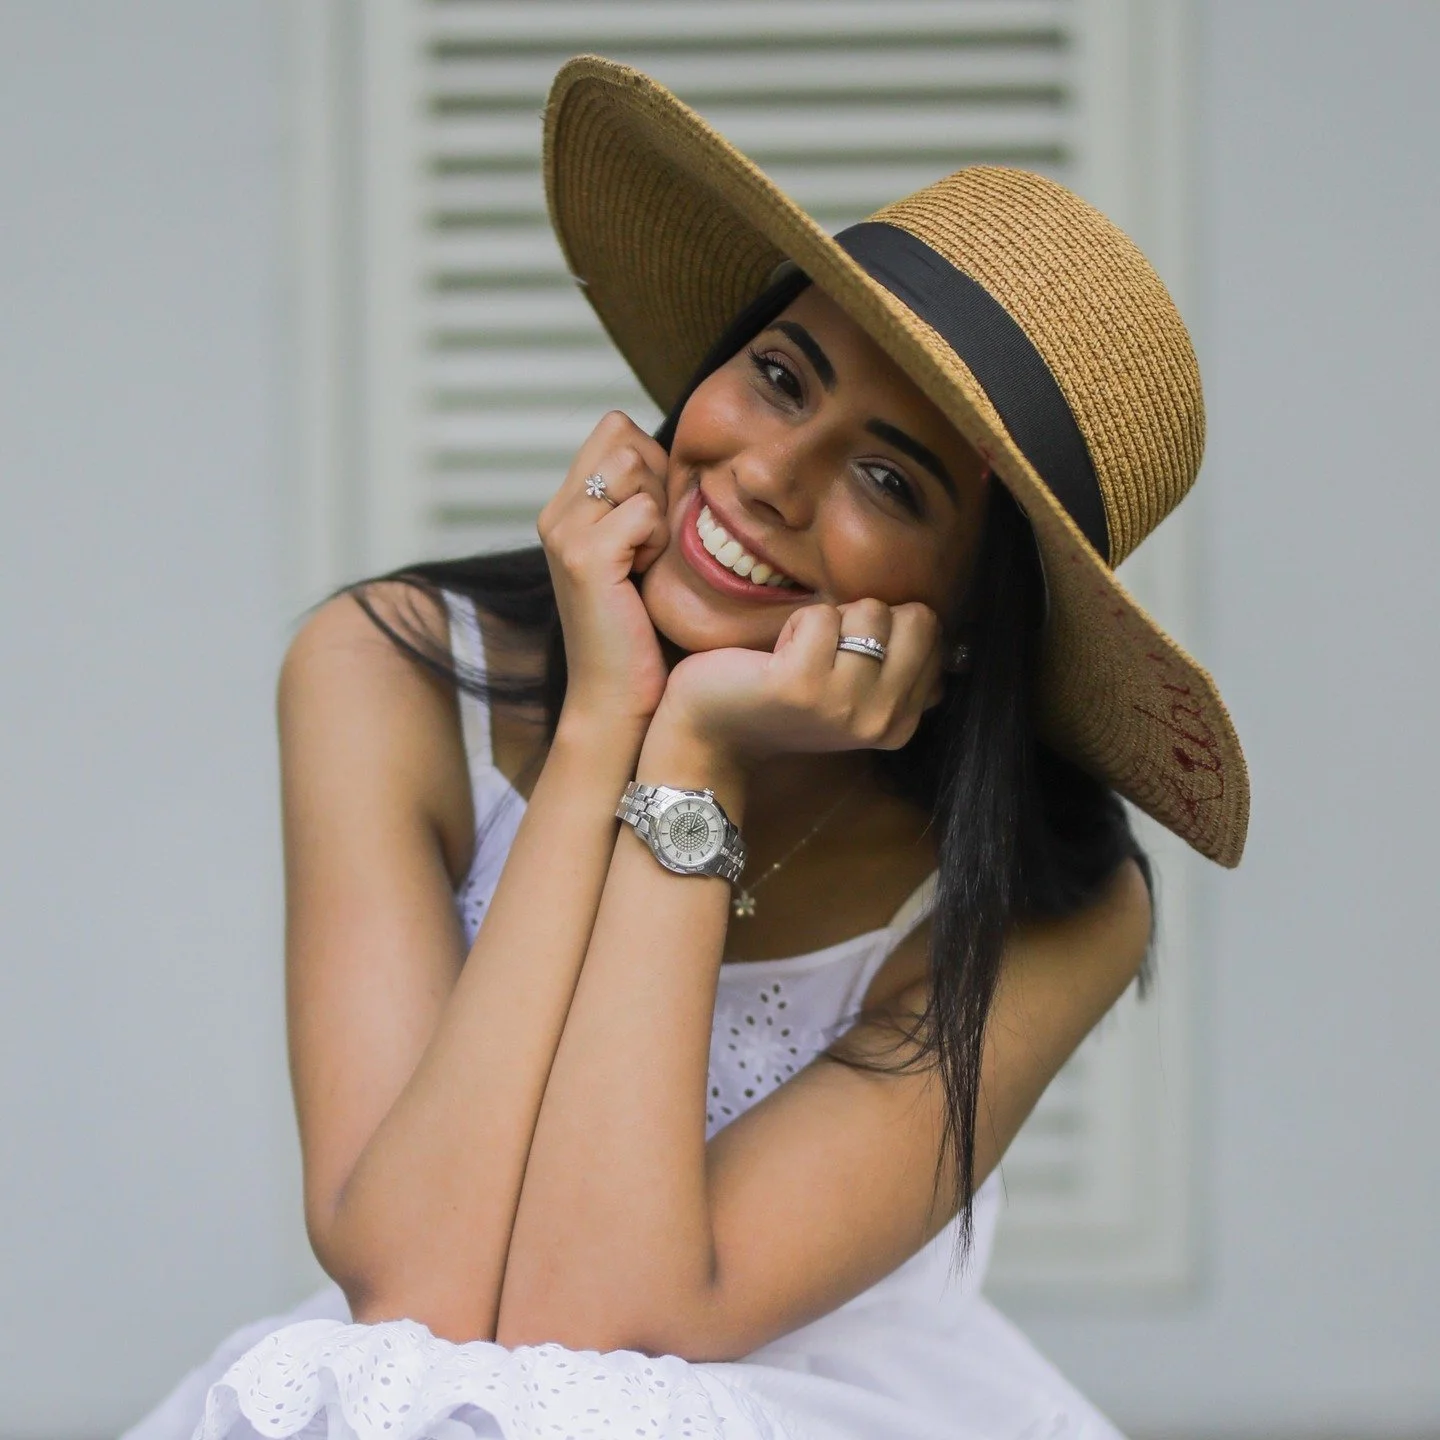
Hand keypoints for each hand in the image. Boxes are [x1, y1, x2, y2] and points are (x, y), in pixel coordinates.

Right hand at [538, 412, 671, 729]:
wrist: (616, 699)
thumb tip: (676, 459)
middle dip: (656, 482)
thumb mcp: (639, 554)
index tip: (652, 525)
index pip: (615, 428)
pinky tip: (642, 579)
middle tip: (650, 546)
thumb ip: (642, 502)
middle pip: (624, 436)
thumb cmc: (641, 633)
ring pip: (632, 462)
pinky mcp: (584, 556)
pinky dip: (657, 542)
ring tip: (646, 561)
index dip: (651, 464)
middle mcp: (556, 512)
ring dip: (657, 509)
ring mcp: (564, 531)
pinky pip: (643, 510)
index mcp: (566, 507)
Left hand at [652, 599, 942, 765]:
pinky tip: (774, 658)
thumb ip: (898, 672)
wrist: (712, 733)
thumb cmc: (780, 703)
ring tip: (796, 655)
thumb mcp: (853, 697)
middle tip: (824, 650)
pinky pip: (819, 616)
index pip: (932, 633)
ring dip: (826, 621)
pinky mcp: (802, 685)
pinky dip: (794, 623)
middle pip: (913, 618)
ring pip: (868, 612)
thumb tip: (934, 630)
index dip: (885, 627)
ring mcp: (844, 704)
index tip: (847, 658)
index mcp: (901, 722)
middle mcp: (882, 719)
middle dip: (866, 617)